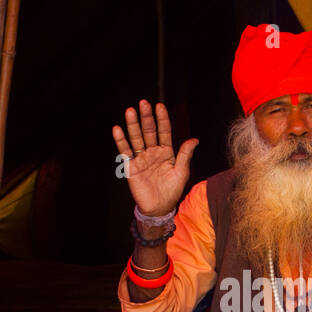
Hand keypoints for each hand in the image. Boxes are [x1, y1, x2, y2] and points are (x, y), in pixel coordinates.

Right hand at [112, 100, 197, 217]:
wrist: (159, 208)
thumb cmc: (172, 191)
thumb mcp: (182, 172)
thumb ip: (185, 155)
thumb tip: (194, 139)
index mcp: (166, 152)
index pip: (164, 131)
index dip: (162, 119)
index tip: (159, 106)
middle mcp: (153, 152)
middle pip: (149, 131)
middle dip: (146, 117)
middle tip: (143, 103)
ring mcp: (141, 158)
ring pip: (136, 138)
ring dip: (133, 125)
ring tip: (130, 111)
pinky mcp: (131, 166)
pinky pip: (125, 151)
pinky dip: (121, 141)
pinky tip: (117, 129)